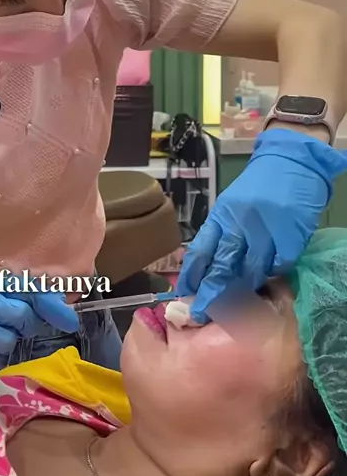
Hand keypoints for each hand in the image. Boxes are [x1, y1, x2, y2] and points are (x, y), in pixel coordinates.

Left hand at [177, 129, 346, 323]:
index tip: (184, 295)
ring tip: (233, 304)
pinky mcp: (288, 237)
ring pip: (249, 271)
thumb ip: (219, 233)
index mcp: (221, 215)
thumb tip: (202, 267)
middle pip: (221, 266)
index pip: (200, 251)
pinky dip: (271, 274)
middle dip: (210, 294)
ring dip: (241, 289)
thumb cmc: (258, 185)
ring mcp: (265, 231)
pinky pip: (276, 266)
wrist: (291, 162)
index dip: (191, 276)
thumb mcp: (230, 205)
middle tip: (202, 313)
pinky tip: (266, 278)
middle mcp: (239, 224)